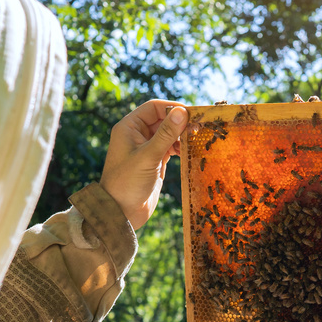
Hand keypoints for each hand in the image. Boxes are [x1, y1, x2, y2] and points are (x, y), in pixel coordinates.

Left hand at [100, 99, 186, 229]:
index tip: (192, 114)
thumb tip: (182, 111)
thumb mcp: (148, 157)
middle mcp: (137, 134)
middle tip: (199, 127)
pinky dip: (181, 147)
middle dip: (180, 122)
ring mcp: (146, 148)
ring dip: (182, 135)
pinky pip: (170, 147)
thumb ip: (166, 134)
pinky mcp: (155, 161)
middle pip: (163, 119)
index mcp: (129, 127)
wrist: (121, 213)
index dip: (173, 108)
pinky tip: (190, 151)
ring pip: (168, 133)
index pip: (153, 108)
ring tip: (196, 139)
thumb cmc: (127, 183)